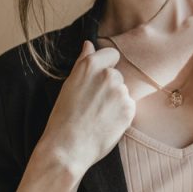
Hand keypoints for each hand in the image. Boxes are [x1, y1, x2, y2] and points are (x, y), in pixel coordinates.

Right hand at [37, 40, 135, 176]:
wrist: (68, 147)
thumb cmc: (63, 118)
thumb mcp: (69, 85)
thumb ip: (83, 62)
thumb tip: (89, 44)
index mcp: (90, 65)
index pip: (112, 54)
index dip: (106, 66)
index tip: (98, 80)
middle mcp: (108, 75)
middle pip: (117, 75)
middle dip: (109, 87)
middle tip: (93, 105)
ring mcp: (121, 92)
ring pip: (123, 92)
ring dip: (115, 101)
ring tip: (99, 116)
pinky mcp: (129, 109)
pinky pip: (129, 107)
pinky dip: (121, 114)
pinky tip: (107, 124)